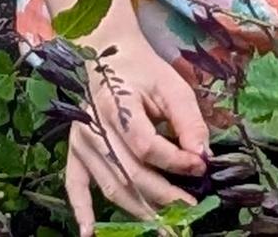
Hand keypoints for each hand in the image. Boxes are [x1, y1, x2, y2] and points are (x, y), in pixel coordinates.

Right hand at [64, 34, 208, 234]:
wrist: (110, 58)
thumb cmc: (145, 72)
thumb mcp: (172, 86)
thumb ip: (188, 121)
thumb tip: (202, 155)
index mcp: (117, 105)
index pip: (145, 145)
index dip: (174, 160)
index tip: (200, 167)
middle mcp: (93, 127)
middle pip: (129, 172)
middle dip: (162, 194)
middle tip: (189, 207)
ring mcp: (81, 142)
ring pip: (111, 186)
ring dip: (139, 209)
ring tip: (165, 225)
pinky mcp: (75, 152)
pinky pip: (75, 186)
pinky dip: (82, 210)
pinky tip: (91, 232)